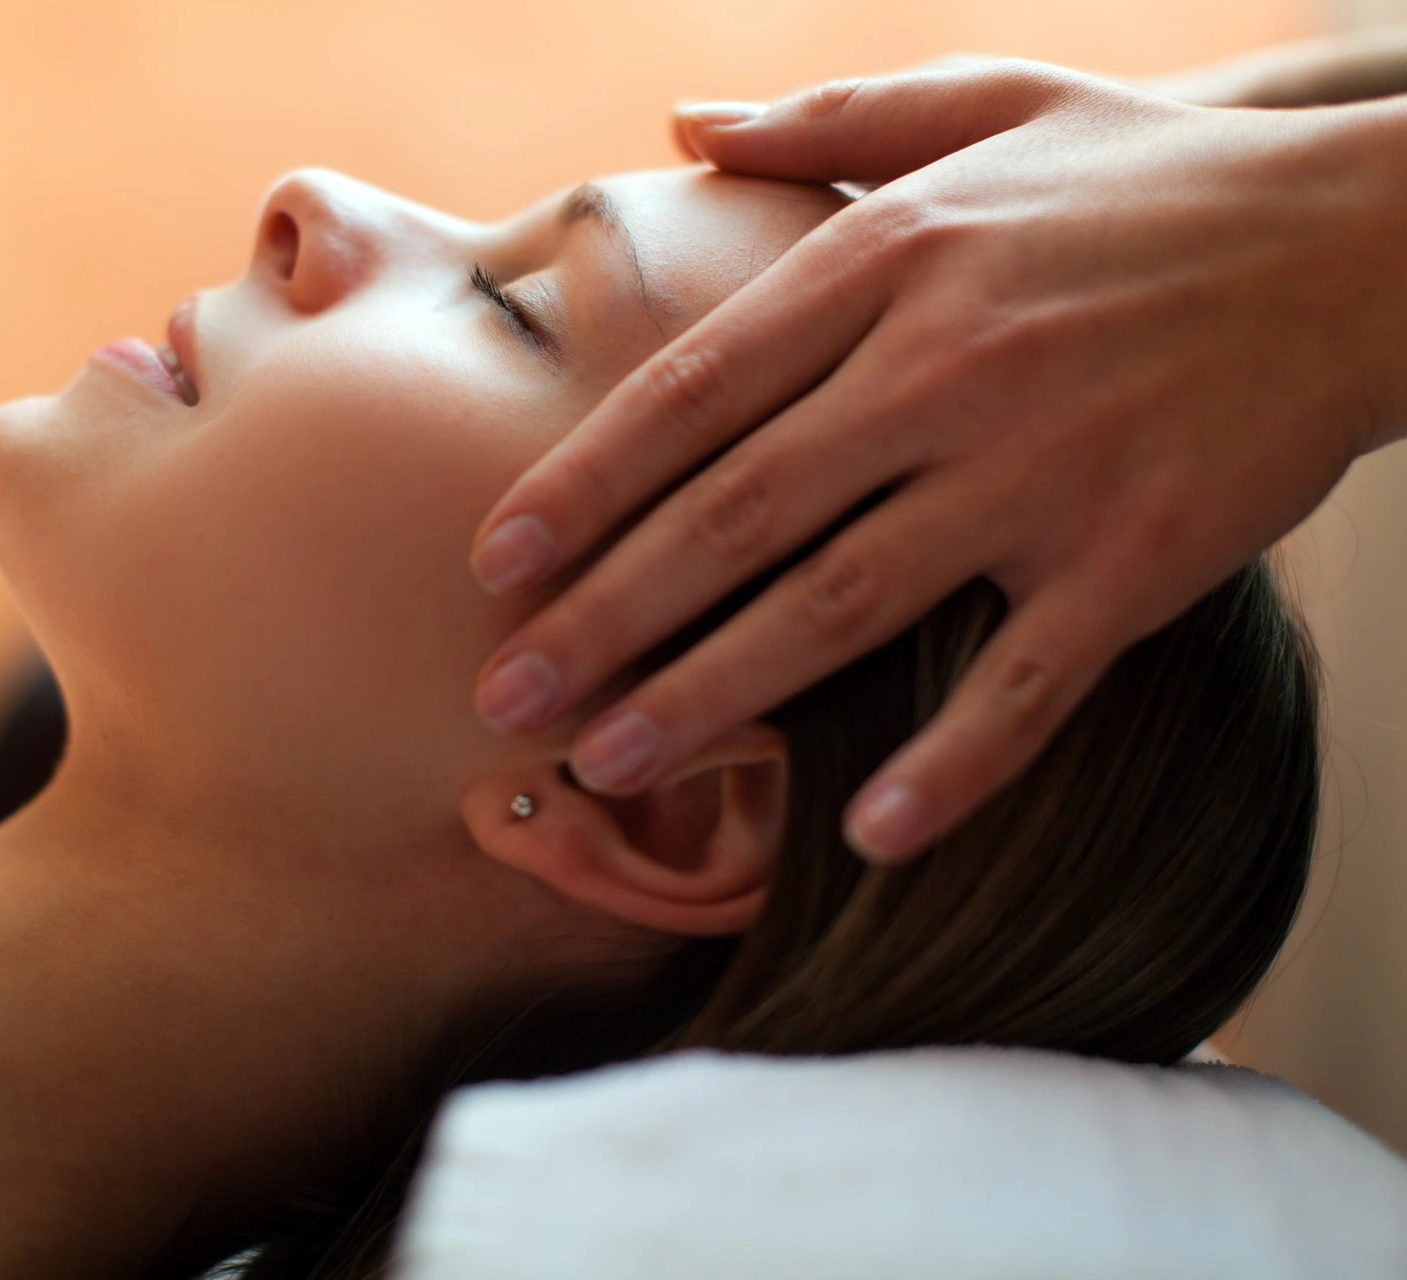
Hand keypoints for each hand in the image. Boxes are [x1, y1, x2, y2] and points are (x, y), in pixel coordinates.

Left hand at [468, 61, 1406, 861]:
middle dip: (603, 616)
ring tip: (606, 764)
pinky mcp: (1141, 559)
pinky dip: (951, 769)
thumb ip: (822, 124)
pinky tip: (863, 843)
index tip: (494, 560)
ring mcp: (1043, 470)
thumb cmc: (1151, 174)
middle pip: (733, 517)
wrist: (1368, 230)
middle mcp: (944, 369)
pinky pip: (1028, 686)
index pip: (692, 391)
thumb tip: (681, 124)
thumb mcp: (983, 103)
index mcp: (887, 264)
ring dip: (714, 698)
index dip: (581, 483)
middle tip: (505, 699)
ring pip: (840, 607)